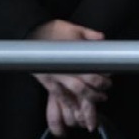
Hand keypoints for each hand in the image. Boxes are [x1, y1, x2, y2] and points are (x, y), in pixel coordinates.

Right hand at [28, 20, 111, 135]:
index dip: (101, 79)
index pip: (90, 72)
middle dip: (95, 93)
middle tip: (105, 95)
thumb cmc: (53, 30)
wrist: (29, 33)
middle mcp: (64, 69)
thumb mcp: (74, 28)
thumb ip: (89, 35)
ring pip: (72, 93)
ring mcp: (54, 77)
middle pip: (82, 86)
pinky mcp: (46, 81)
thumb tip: (102, 39)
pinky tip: (75, 110)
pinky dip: (68, 104)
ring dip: (85, 101)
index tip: (109, 80)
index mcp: (73, 57)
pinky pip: (58, 96)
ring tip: (94, 104)